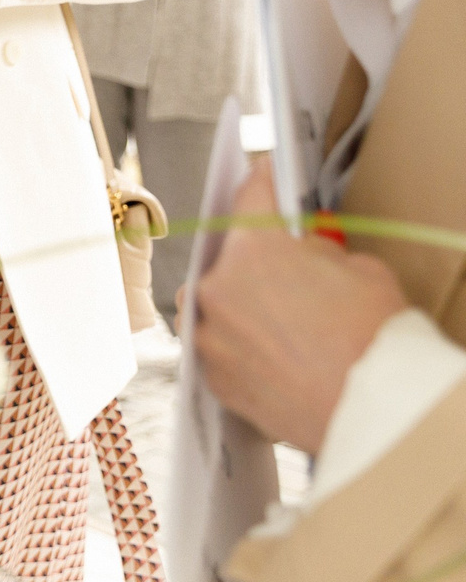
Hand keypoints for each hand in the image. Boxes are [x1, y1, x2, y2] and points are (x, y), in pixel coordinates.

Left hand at [192, 160, 408, 452]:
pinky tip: (268, 352)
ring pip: (212, 305)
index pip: (252, 198)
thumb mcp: (360, 269)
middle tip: (280, 266)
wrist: (371, 408)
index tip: (265, 174)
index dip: (264, 182)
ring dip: (235, 303)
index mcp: (252, 248)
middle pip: (225, 258)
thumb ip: (319, 252)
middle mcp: (216, 287)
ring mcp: (208, 335)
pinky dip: (237, 346)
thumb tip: (305, 251)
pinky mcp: (212, 378)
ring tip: (272, 315)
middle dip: (251, 258)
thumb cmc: (373, 336)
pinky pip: (216, 349)